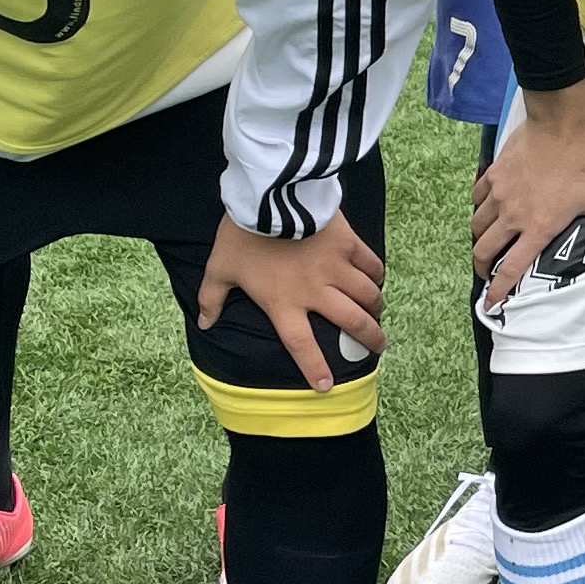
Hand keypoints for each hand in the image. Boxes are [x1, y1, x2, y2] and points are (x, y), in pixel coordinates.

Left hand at [198, 212, 388, 392]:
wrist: (269, 197)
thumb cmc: (243, 235)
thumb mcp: (220, 268)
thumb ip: (212, 298)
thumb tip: (205, 323)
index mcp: (284, 303)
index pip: (302, 345)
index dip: (315, 368)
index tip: (327, 386)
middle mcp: (316, 292)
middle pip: (351, 323)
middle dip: (370, 338)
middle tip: (378, 346)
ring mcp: (336, 267)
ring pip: (366, 296)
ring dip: (375, 308)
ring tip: (378, 314)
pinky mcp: (348, 243)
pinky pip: (370, 264)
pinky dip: (376, 275)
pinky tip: (377, 279)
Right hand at [471, 85, 584, 298]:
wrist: (562, 121)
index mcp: (538, 226)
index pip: (511, 268)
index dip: (499, 290)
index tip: (490, 304)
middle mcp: (513, 214)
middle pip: (485, 249)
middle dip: (483, 267)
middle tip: (486, 274)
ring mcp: (500, 192)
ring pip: (477, 223)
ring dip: (479, 237)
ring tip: (485, 242)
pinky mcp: (495, 172)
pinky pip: (477, 195)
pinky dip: (478, 206)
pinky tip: (485, 206)